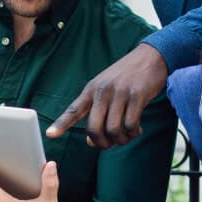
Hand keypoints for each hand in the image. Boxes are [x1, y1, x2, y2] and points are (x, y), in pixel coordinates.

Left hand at [46, 43, 167, 147]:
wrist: (151, 56)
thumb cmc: (128, 75)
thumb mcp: (107, 86)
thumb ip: (98, 111)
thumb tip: (91, 141)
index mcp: (92, 89)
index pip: (74, 109)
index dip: (61, 124)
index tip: (50, 135)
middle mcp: (103, 92)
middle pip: (94, 129)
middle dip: (101, 143)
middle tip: (109, 145)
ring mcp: (120, 94)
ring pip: (113, 130)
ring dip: (120, 140)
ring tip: (126, 137)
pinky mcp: (138, 96)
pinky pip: (131, 124)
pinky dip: (133, 133)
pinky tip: (137, 130)